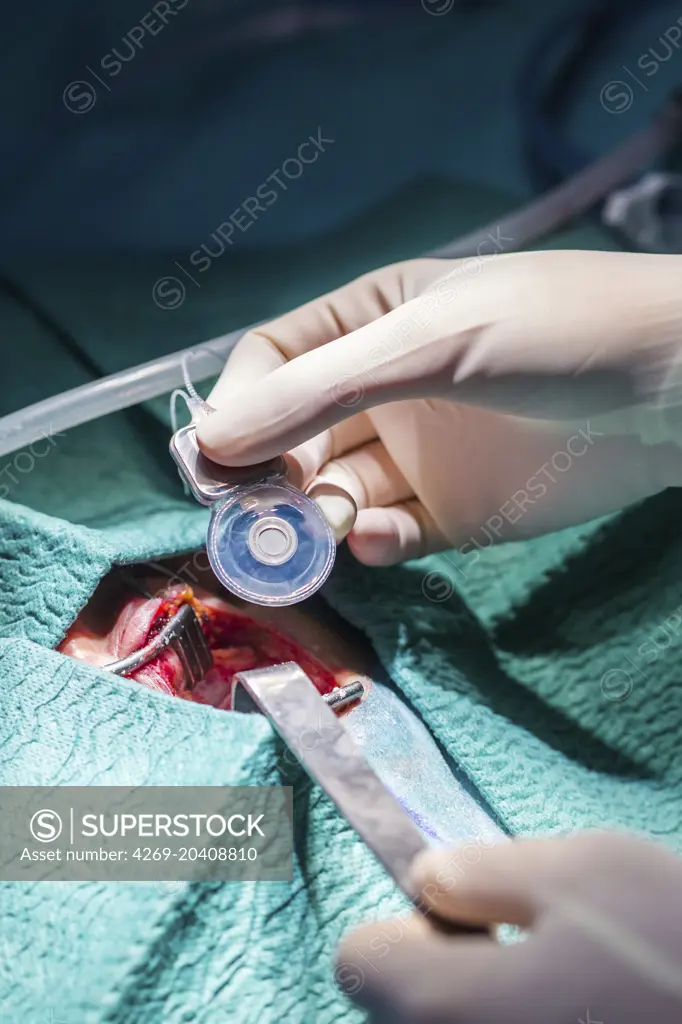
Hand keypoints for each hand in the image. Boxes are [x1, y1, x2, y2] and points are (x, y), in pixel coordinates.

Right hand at [197, 251, 681, 565]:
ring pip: (331, 494)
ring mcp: (416, 454)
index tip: (212, 460)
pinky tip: (380, 537)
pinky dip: (372, 542)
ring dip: (314, 517)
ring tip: (316, 532)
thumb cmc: (554, 333)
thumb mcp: (428, 342)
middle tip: (252, 519)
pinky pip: (387, 534)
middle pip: (292, 438)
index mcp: (371, 322)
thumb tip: (209, 441)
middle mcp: (383, 389)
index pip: (273, 366)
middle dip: (268, 476)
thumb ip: (316, 392)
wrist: (677, 385)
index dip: (239, 410)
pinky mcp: (452, 513)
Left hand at [335, 832, 681, 1023]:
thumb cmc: (667, 943)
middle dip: (445, 965)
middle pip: (403, 1007)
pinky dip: (520, 1022)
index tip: (467, 915)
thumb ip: (476, 872)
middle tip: (528, 946)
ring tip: (564, 981)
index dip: (404, 923)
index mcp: (445, 1006)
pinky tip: (583, 1009)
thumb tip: (425, 880)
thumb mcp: (572, 873)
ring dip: (484, 1001)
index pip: (358, 962)